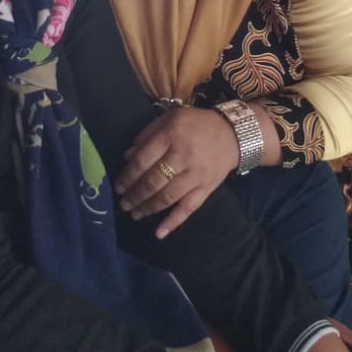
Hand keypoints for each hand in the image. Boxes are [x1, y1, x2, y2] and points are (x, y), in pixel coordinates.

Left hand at [116, 106, 237, 236]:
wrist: (232, 133)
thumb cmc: (196, 124)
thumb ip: (147, 134)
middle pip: (153, 181)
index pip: (143, 160)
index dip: (128, 176)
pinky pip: (188, 208)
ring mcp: (196, 175)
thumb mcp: (170, 118)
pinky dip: (173, 222)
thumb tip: (127, 157)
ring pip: (167, 197)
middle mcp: (183, 156)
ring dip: (148, 208)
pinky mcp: (206, 188)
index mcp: (171, 135)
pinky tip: (159, 233)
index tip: (118, 186)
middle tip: (123, 203)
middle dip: (135, 195)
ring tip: (134, 214)